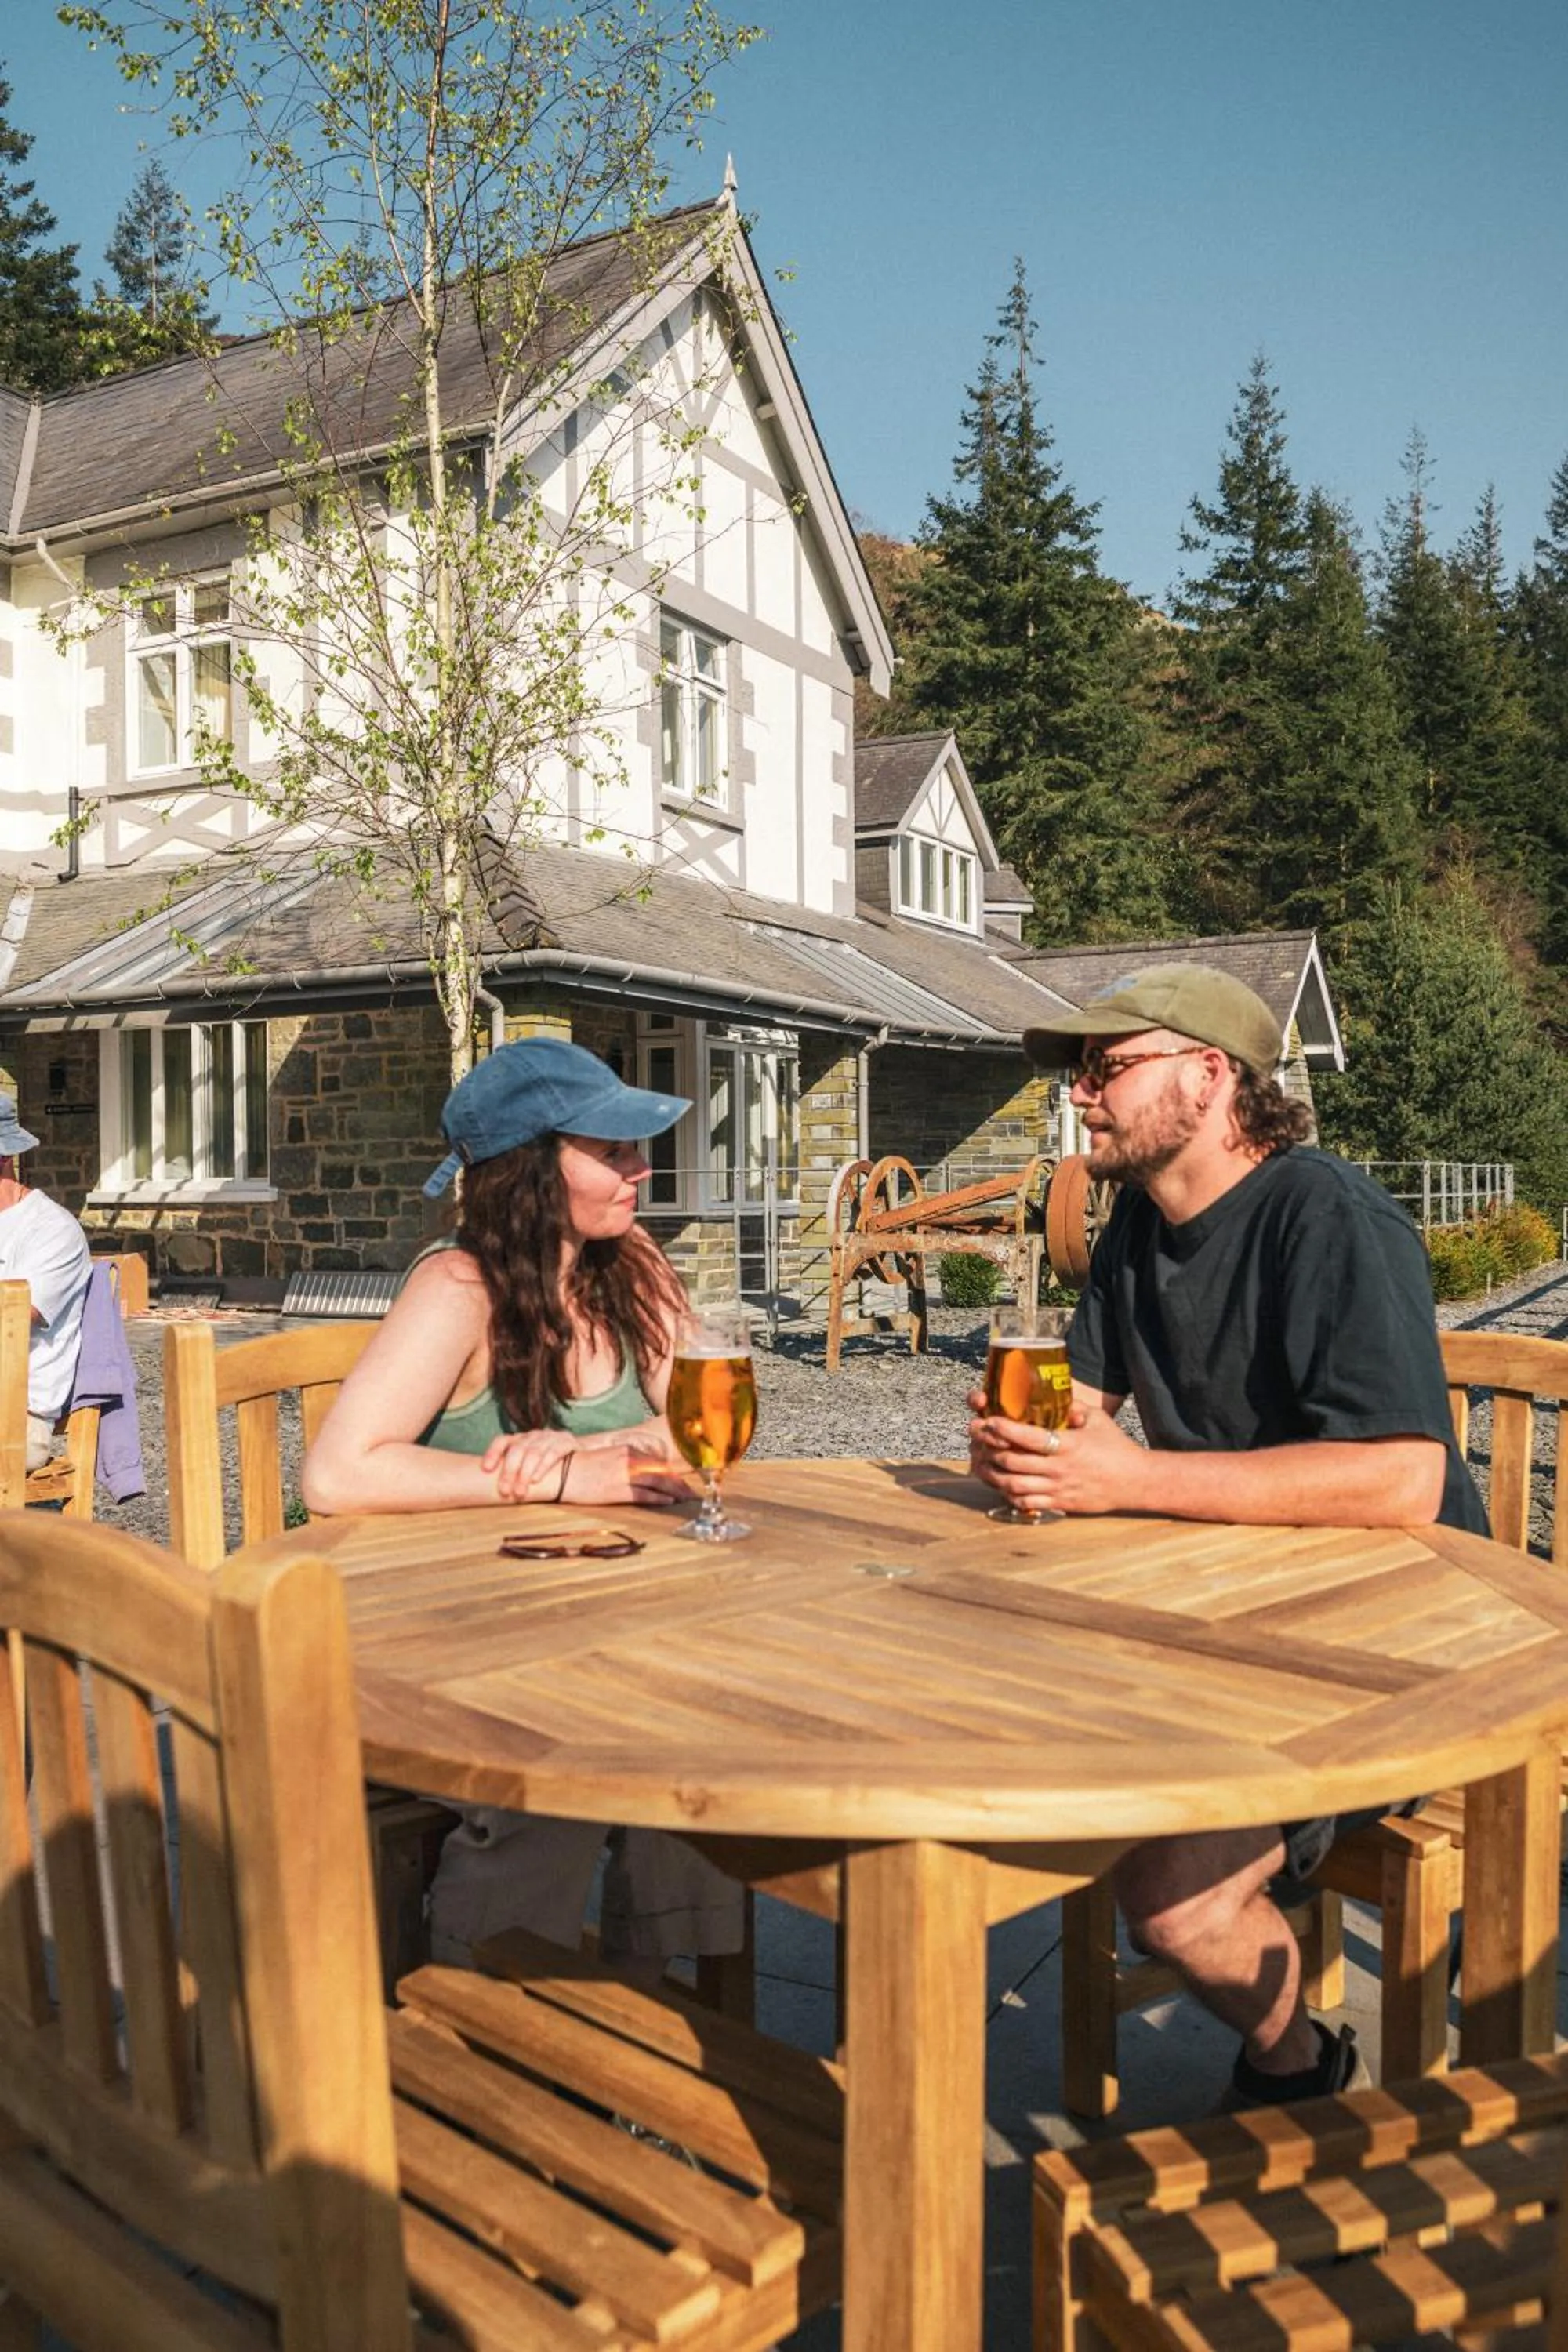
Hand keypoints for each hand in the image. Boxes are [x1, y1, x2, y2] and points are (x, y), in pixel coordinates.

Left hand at [480, 1427, 576, 1503]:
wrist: (584, 1451)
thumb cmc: (551, 1462)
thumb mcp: (531, 1461)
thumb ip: (515, 1469)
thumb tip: (490, 1488)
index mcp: (522, 1438)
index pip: (502, 1441)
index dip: (493, 1453)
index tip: (485, 1469)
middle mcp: (534, 1436)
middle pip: (517, 1450)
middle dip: (509, 1472)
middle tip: (504, 1491)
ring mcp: (550, 1438)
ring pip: (533, 1453)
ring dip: (524, 1474)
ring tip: (519, 1492)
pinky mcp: (566, 1443)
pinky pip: (552, 1454)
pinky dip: (543, 1467)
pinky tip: (536, 1480)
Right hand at [564, 1437, 691, 1509]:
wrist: (563, 1473)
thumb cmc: (583, 1468)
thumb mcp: (609, 1459)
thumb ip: (628, 1463)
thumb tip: (643, 1474)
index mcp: (629, 1451)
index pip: (658, 1463)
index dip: (674, 1474)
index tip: (684, 1481)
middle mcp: (631, 1460)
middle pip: (663, 1472)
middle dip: (680, 1484)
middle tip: (693, 1493)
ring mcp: (626, 1475)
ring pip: (660, 1483)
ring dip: (676, 1492)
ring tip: (686, 1499)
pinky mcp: (620, 1490)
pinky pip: (646, 1495)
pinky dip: (660, 1498)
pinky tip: (669, 1502)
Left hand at [968, 1392, 1154, 1517]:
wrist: (1135, 1482)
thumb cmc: (1116, 1447)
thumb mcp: (1098, 1419)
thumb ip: (1074, 1405)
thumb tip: (1053, 1393)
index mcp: (1068, 1445)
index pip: (1028, 1436)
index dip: (1003, 1428)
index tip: (987, 1419)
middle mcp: (1059, 1469)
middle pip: (1013, 1461)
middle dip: (989, 1448)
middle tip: (977, 1438)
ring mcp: (1058, 1489)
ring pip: (1013, 1485)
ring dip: (993, 1474)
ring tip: (983, 1461)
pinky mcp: (1059, 1504)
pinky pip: (1026, 1503)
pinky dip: (1009, 1494)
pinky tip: (1003, 1484)